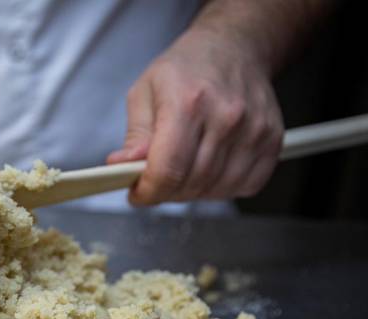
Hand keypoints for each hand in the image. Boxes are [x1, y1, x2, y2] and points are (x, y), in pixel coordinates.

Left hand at [107, 28, 283, 205]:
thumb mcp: (144, 93)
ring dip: (192, 191)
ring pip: (216, 191)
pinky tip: (209, 168)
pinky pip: (244, 186)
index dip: (147, 192)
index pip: (167, 170)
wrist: (234, 49)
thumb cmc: (185, 70)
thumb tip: (123, 166)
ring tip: (182, 168)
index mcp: (188, 103)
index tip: (138, 194)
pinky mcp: (272, 141)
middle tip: (156, 179)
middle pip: (190, 185)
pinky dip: (222, 188)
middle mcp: (226, 117)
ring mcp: (254, 131)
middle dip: (165, 192)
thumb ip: (135, 136)